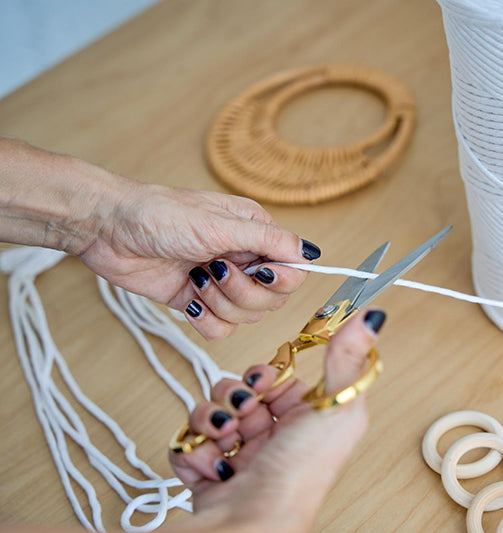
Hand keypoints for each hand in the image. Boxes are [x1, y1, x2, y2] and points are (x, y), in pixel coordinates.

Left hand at [0, 138, 318, 340]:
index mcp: (257, 234)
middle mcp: (244, 259)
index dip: (281, 279)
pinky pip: (222, 331)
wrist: (108, 230)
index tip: (258, 271)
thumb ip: (269, 241)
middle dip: (243, 292)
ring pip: (248, 317)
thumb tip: (311, 254)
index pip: (293, 271)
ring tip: (196, 278)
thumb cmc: (160, 214)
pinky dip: (207, 321)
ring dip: (221, 303)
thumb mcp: (221, 224)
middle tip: (214, 269)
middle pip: (273, 299)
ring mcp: (221, 283)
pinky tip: (190, 299)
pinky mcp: (198, 303)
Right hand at [168, 309, 385, 532]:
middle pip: (239, 391)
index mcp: (305, 420)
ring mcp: (238, 457)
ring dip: (212, 420)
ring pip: (209, 412)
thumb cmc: (303, 471)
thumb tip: (371, 318)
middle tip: (244, 412)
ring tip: (226, 438)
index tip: (264, 380)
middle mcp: (272, 438)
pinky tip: (213, 464)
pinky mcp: (207, 476)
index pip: (276, 380)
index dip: (265, 374)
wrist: (255, 520)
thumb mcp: (337, 404)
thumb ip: (348, 358)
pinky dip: (193, 451)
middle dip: (234, 396)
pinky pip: (186, 443)